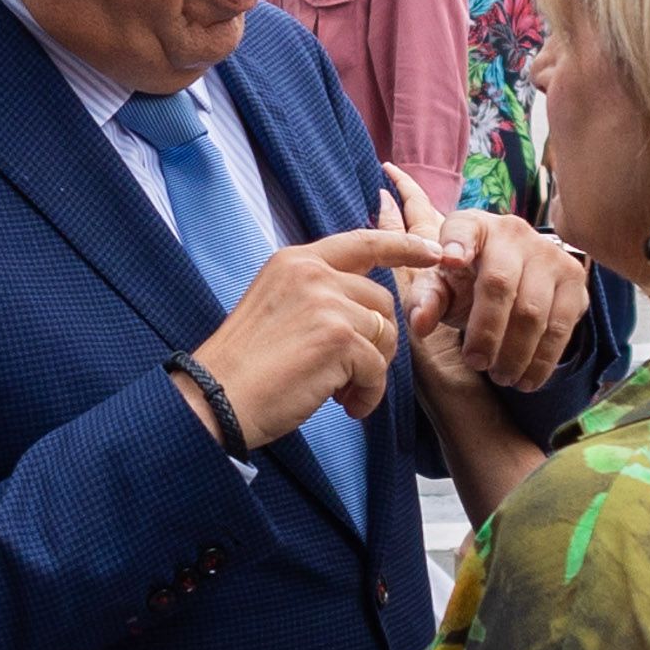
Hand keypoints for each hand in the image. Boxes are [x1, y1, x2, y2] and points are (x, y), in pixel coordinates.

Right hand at [189, 225, 439, 444]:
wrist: (215, 397)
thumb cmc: (244, 367)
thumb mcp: (276, 308)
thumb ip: (316, 296)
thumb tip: (365, 314)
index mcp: (295, 261)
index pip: (362, 241)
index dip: (403, 245)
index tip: (433, 251)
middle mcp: (312, 272)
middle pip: (381, 299)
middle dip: (377, 341)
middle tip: (349, 375)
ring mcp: (326, 301)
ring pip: (384, 334)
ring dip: (371, 372)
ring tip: (341, 394)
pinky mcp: (338, 336)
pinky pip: (377, 368)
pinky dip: (368, 394)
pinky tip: (344, 407)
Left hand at [382, 164, 586, 391]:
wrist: (515, 279)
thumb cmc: (467, 282)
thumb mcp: (441, 288)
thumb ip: (425, 301)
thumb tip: (420, 324)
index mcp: (473, 226)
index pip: (463, 229)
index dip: (458, 243)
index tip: (451, 261)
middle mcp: (514, 232)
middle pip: (500, 284)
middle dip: (486, 332)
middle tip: (476, 363)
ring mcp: (549, 254)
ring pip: (533, 312)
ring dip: (515, 353)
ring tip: (501, 376)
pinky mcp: (574, 279)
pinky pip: (561, 326)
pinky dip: (543, 359)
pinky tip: (527, 379)